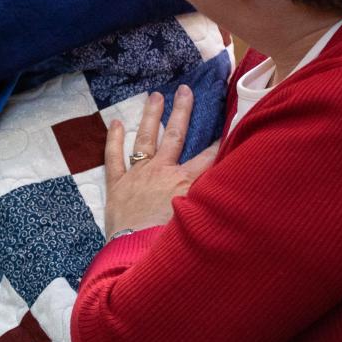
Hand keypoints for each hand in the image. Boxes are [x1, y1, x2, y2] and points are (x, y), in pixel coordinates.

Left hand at [103, 85, 217, 235]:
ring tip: (155, 95)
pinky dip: (113, 140)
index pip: (208, 157)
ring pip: (145, 139)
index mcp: (185, 182)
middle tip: (185, 89)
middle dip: (182, 111)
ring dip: (150, 116)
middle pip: (175, 135)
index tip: (227, 124)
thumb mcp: (200, 219)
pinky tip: (114, 123)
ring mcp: (138, 175)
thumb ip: (212, 200)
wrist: (137, 252)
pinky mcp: (117, 185)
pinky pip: (113, 157)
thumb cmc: (169, 241)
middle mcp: (162, 171)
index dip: (219, 141)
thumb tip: (228, 190)